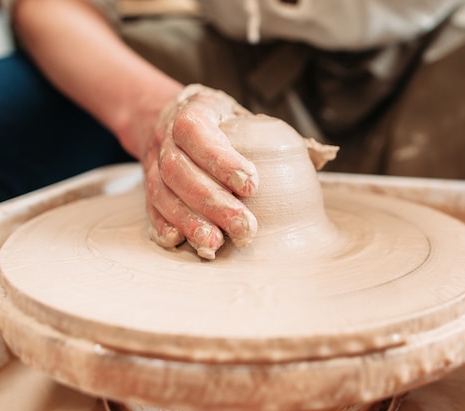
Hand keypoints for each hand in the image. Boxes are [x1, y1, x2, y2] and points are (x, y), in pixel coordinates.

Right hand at [143, 84, 258, 259]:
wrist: (165, 113)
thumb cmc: (219, 120)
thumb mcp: (241, 114)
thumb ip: (272, 134)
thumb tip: (317, 160)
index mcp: (193, 112)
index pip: (197, 131)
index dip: (221, 159)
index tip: (252, 185)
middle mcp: (166, 137)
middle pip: (179, 170)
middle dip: (213, 202)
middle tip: (245, 228)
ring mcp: (153, 163)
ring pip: (162, 193)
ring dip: (190, 221)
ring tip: (215, 244)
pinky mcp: (147, 187)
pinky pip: (150, 208)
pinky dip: (163, 226)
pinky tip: (180, 242)